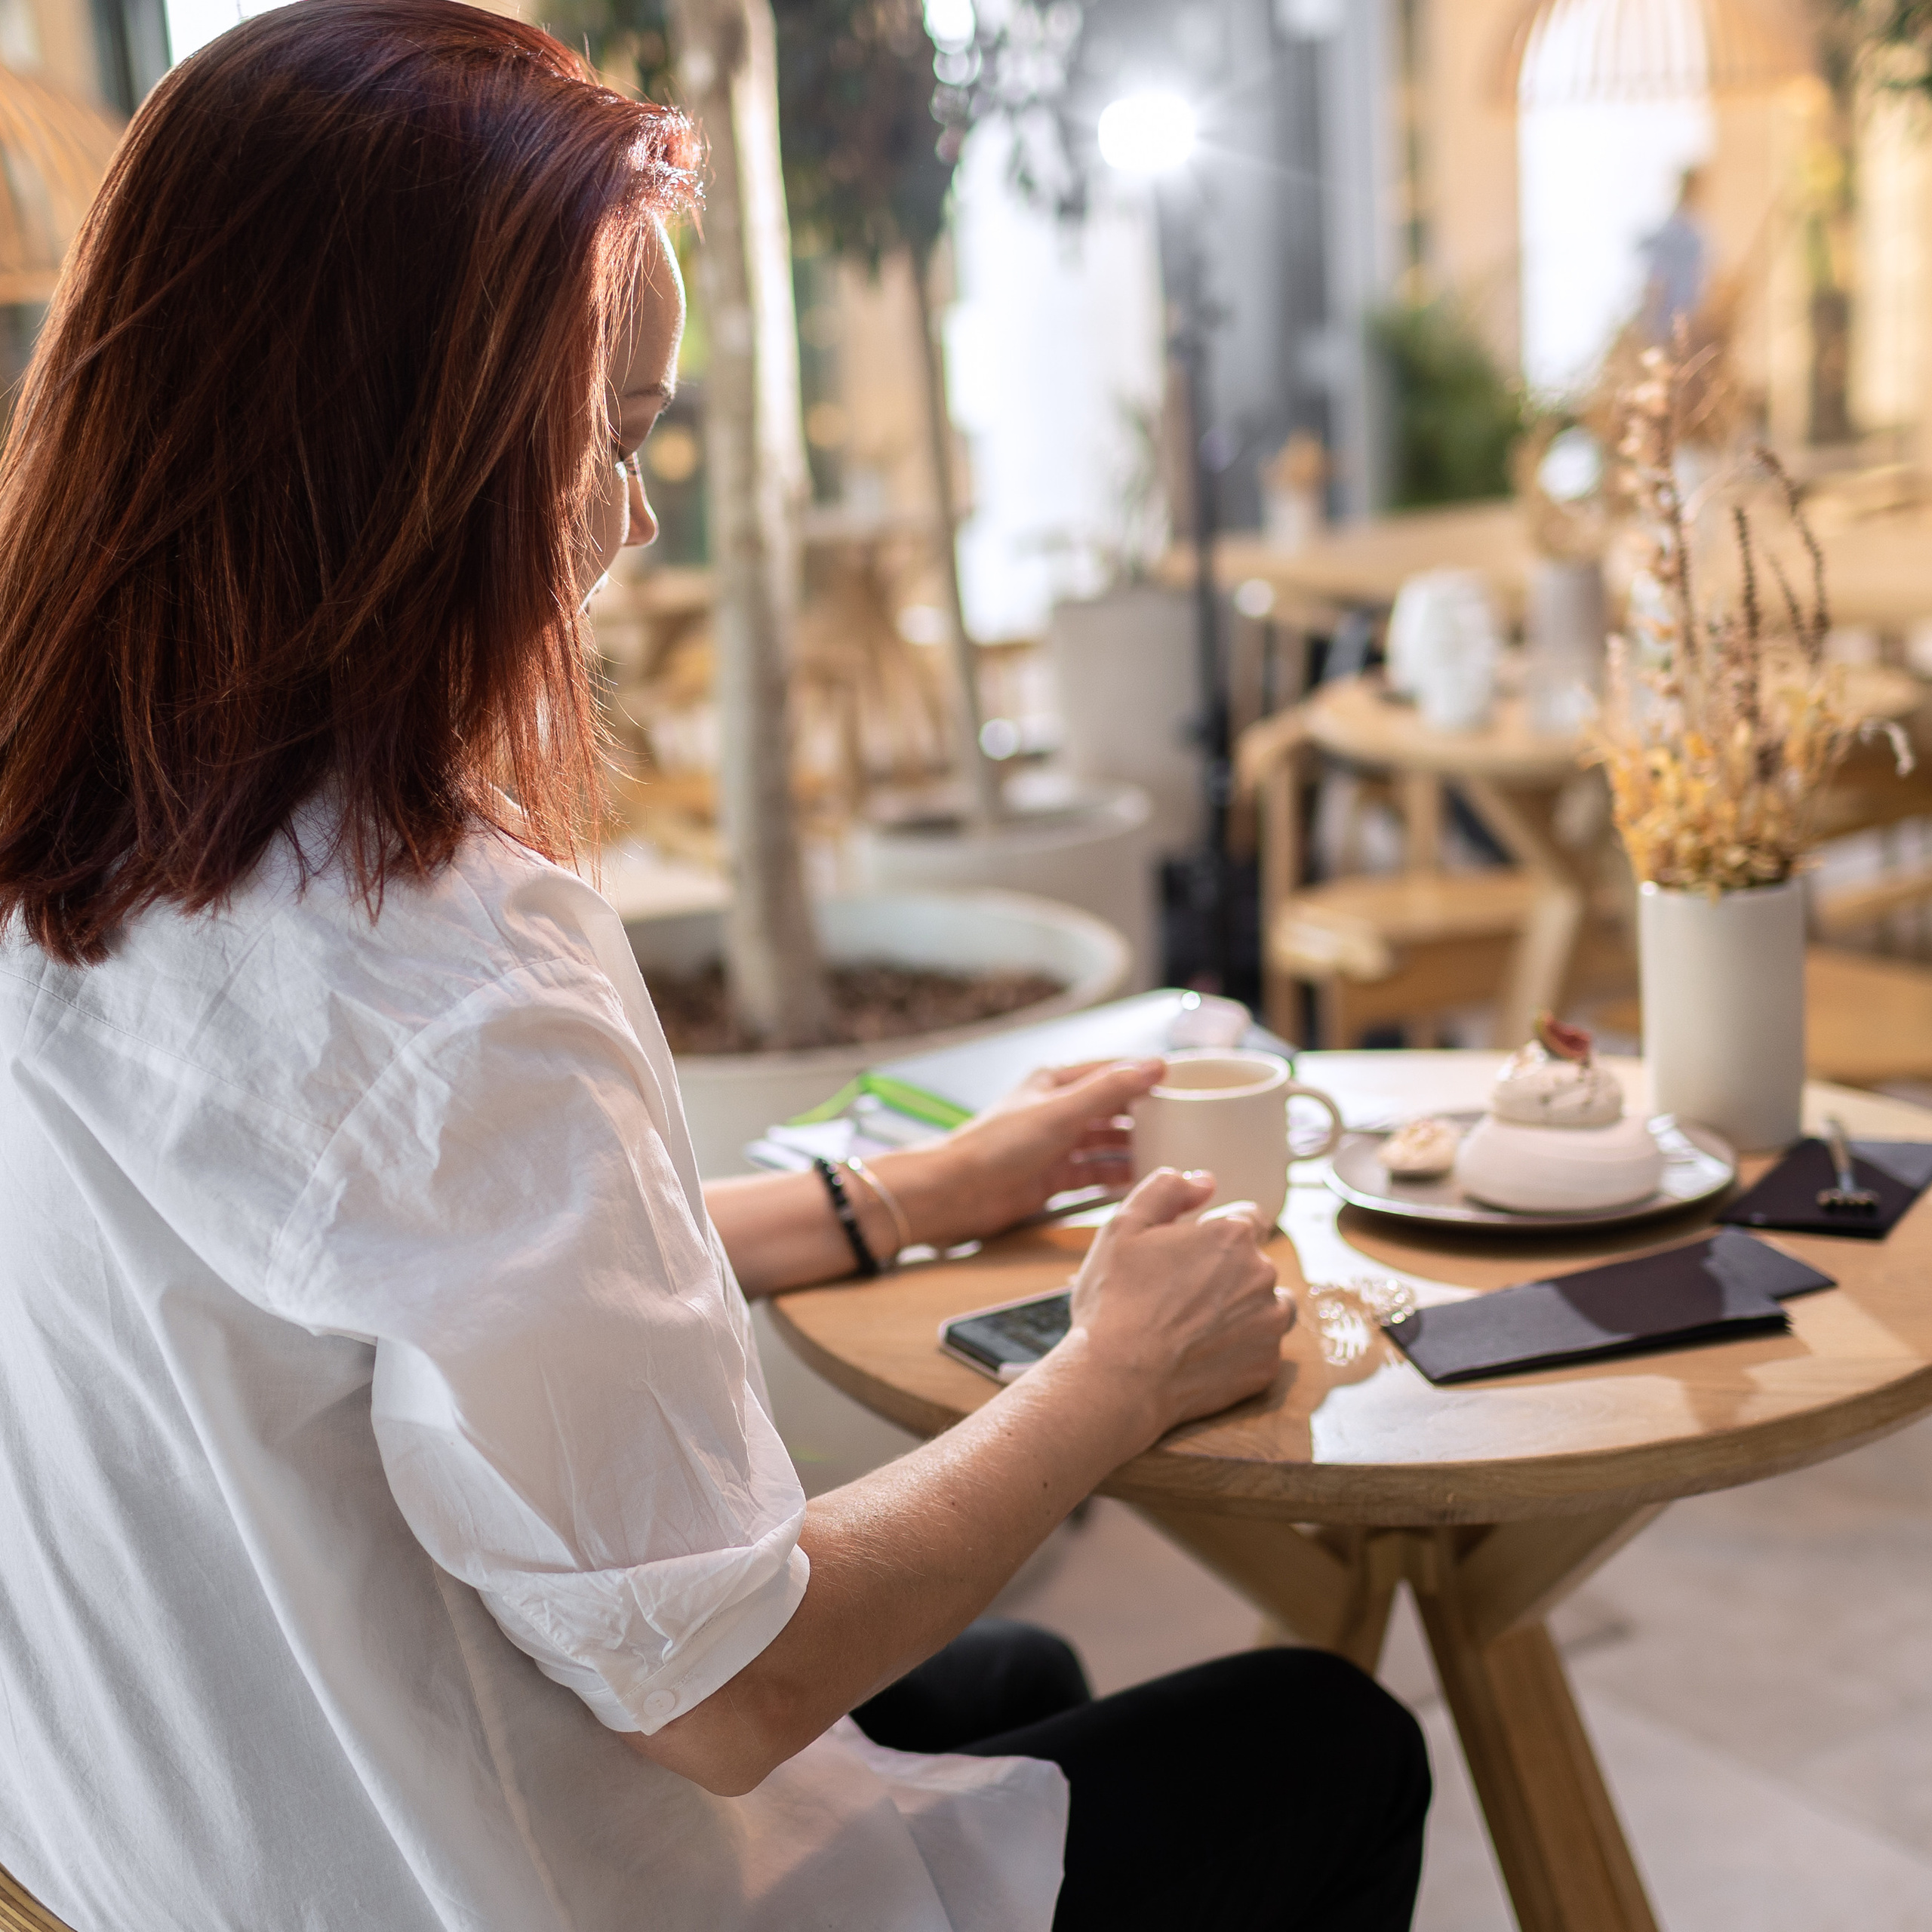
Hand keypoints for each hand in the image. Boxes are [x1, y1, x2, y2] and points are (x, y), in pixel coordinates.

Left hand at [876, 1059, 1164, 1250]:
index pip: (1113, 1071)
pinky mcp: (1054, 1178)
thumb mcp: (1061, 1111)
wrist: (956, 1193)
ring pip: (1107, 1144)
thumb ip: (1110, 1089)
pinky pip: (1095, 1173)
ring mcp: (1057, 1146)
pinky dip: (1118, 1176)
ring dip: (1135, 1150)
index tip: (1185, 1085)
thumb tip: (1155, 1065)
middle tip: (1188, 1128)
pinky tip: (1143, 1181)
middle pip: (1114, 1110)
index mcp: (1056, 1081)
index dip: (1147, 1076)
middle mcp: (1058, 1110)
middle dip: (1147, 1117)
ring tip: (1172, 1158)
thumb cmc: (997, 1145)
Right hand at [1064, 1167, 1293, 1444]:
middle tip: (1179, 1294)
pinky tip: (1201, 1354)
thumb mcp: (1123, 1226)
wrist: (1118, 1379)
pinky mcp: (1265, 1366)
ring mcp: (1269, 1324)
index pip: (1249, 1218)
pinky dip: (1239, 1349)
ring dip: (1242, 1309)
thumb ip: (1167, 1189)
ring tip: (1196, 1325)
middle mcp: (1263, 1275)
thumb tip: (1205, 1181)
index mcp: (1232, 1235)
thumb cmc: (1115, 1301)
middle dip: (1226, 1273)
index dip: (1218, 1233)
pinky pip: (1261, 1348)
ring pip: (1266, 1305)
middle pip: (1255, 1263)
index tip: (1191, 1254)